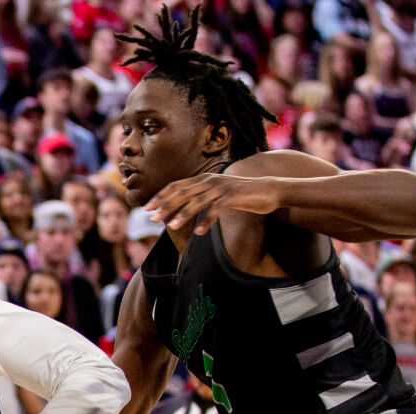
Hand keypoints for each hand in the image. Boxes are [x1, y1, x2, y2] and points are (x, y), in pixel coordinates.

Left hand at [146, 173, 278, 234]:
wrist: (269, 190)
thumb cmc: (241, 194)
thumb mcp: (218, 194)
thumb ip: (202, 198)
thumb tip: (183, 208)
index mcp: (203, 179)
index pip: (176, 186)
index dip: (160, 197)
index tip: (146, 209)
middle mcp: (209, 180)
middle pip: (182, 192)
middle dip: (165, 206)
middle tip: (152, 219)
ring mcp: (221, 187)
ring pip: (197, 200)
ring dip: (183, 214)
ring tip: (172, 226)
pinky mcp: (233, 196)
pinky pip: (216, 209)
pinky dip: (207, 220)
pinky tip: (199, 233)